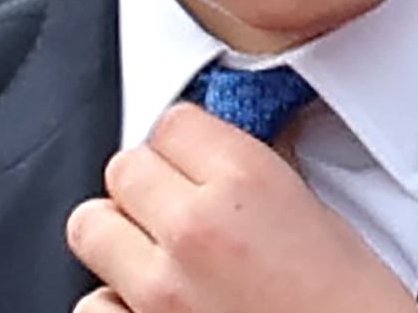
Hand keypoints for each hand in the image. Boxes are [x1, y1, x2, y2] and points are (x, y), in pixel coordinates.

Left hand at [66, 103, 417, 312]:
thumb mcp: (327, 224)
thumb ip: (266, 179)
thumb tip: (231, 160)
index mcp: (247, 184)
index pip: (173, 122)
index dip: (185, 142)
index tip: (194, 157)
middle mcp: (194, 228)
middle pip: (123, 166)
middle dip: (148, 183)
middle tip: (177, 205)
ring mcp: (159, 290)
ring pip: (90, 226)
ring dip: (121, 237)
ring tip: (159, 257)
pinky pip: (92, 303)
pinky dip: (114, 304)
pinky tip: (149, 307)